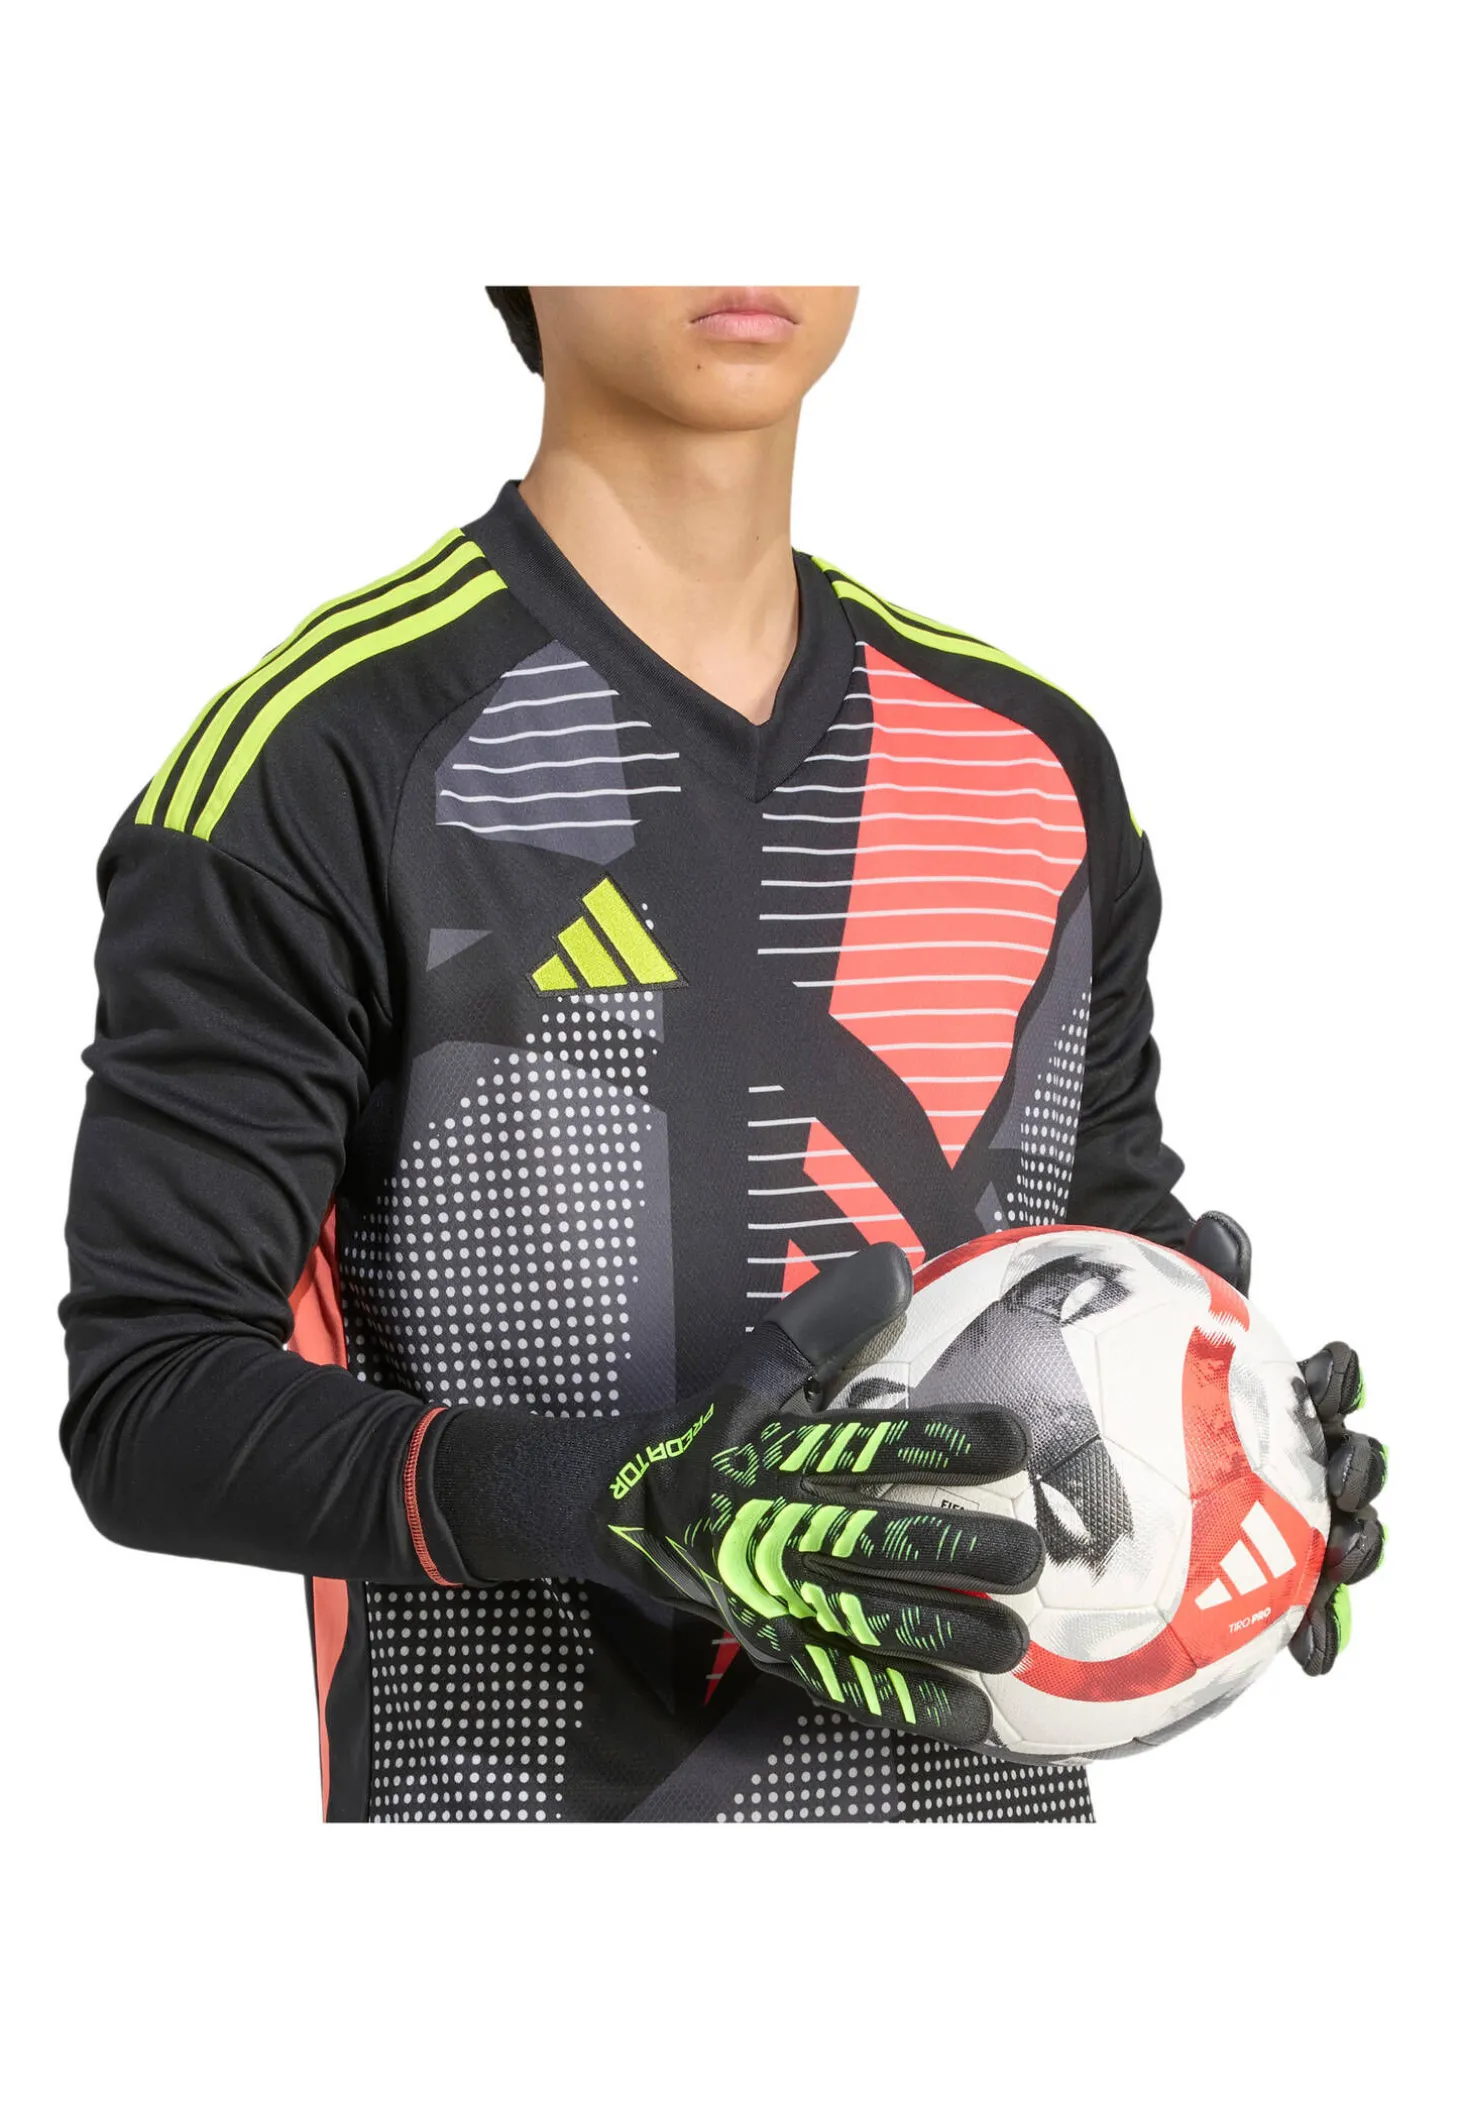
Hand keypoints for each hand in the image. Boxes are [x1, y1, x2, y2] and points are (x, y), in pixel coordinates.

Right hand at [596, 1244, 1043, 1744]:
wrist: (622, 1517)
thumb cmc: (710, 1433)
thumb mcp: (751, 1371)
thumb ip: (824, 1321)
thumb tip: (897, 1261)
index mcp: (773, 1454)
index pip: (869, 1446)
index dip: (944, 1443)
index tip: (1016, 1438)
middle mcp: (771, 1528)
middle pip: (875, 1544)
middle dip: (958, 1552)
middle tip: (1030, 1555)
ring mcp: (770, 1597)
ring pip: (866, 1622)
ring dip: (944, 1634)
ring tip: (1015, 1640)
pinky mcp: (771, 1650)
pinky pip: (845, 1683)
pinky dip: (908, 1703)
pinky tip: (972, 1717)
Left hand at [1186, 1210, 1386, 1674]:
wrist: (1128, 1423)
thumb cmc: (1151, 1371)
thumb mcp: (1171, 1324)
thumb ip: (1205, 1279)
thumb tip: (1220, 1223)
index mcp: (1286, 1400)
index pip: (1328, 1384)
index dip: (1336, 1380)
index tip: (1329, 1376)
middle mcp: (1301, 1458)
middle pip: (1354, 1467)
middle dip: (1365, 1472)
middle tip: (1348, 1472)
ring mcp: (1291, 1518)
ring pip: (1344, 1538)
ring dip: (1356, 1552)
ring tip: (1347, 1563)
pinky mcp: (1271, 1575)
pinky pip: (1299, 1606)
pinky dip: (1317, 1630)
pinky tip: (1311, 1659)